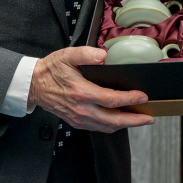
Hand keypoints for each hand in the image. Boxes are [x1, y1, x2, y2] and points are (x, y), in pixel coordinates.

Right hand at [28, 47, 153, 132]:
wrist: (34, 85)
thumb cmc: (51, 70)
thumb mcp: (67, 55)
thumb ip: (86, 54)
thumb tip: (104, 55)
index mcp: (82, 93)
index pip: (112, 99)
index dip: (130, 99)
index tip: (142, 96)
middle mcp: (82, 109)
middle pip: (114, 120)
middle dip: (134, 121)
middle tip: (149, 118)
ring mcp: (79, 118)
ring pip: (107, 127)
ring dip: (125, 125)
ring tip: (139, 120)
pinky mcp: (76, 122)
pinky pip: (98, 128)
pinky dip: (112, 126)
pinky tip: (119, 120)